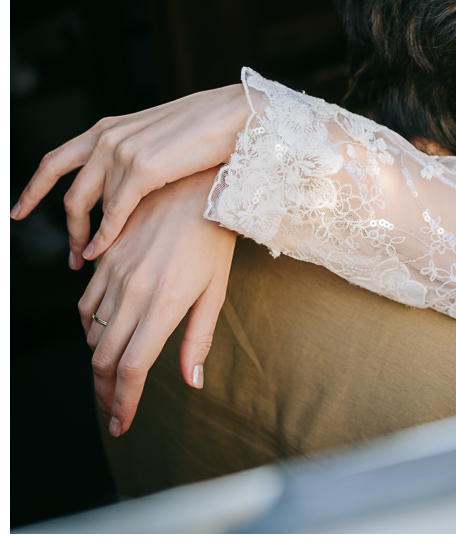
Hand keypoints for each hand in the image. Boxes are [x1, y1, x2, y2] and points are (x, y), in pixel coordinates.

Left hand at [12, 84, 247, 268]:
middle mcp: (107, 137)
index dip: (33, 187)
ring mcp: (120, 152)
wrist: (235, 117)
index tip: (19, 211)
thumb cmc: (206, 130)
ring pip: (85, 205)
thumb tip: (122, 182)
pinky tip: (102, 253)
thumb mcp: (156, 138)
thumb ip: (132, 154)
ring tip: (87, 260)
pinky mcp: (140, 169)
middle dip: (64, 226)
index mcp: (109, 128)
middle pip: (64, 188)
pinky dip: (103, 237)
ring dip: (83, 237)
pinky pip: (111, 214)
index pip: (55, 159)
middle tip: (68, 254)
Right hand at [79, 170, 235, 436]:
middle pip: (104, 359)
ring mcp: (114, 273)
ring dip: (98, 362)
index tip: (122, 424)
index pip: (131, 370)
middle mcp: (132, 292)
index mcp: (162, 305)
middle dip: (106, 392)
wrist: (194, 184)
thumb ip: (199, 338)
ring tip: (111, 379)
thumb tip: (192, 381)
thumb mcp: (216, 289)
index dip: (123, 404)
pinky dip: (90, 327)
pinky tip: (104, 334)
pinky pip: (85, 301)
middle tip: (114, 410)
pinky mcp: (105, 257)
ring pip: (91, 333)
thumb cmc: (213, 236)